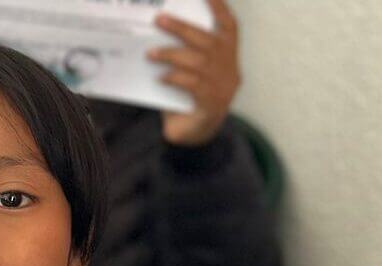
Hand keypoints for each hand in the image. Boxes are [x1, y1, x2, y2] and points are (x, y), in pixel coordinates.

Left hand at [148, 0, 240, 146]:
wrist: (194, 136)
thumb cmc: (189, 98)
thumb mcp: (190, 72)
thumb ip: (184, 54)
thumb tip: (160, 32)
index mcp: (228, 58)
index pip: (229, 27)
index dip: (220, 9)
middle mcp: (229, 70)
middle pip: (208, 42)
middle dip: (182, 28)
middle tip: (160, 20)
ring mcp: (223, 88)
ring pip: (198, 62)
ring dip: (172, 54)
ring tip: (151, 53)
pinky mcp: (212, 105)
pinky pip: (192, 85)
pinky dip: (174, 78)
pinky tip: (160, 78)